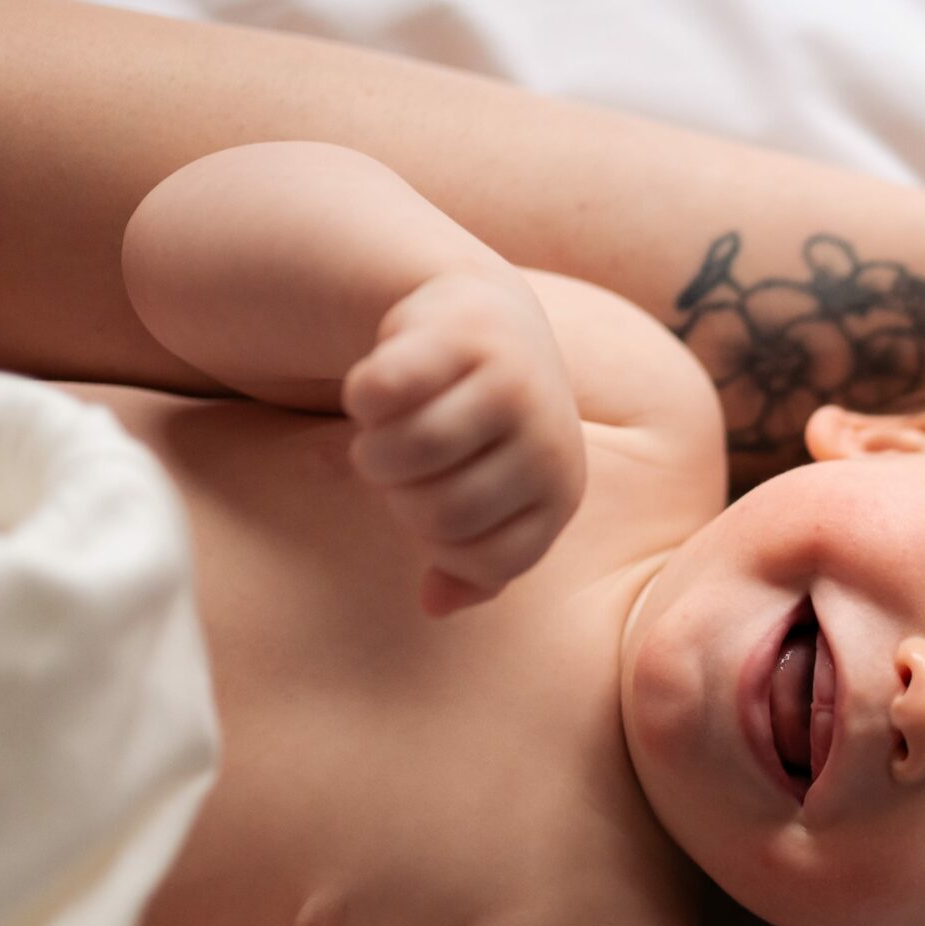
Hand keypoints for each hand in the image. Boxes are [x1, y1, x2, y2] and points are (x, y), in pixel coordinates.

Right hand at [342, 271, 585, 615]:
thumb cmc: (486, 430)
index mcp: (560, 491)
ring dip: (375, 450)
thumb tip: (436, 604)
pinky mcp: (463, 332)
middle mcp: (550, 438)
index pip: (482, 559)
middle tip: (404, 464)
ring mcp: (513, 381)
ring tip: (386, 430)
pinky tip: (380, 383)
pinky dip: (364, 395)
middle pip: (440, 512)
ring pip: (411, 454)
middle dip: (403, 496)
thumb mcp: (498, 500)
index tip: (438, 503)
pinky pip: (382, 393)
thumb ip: (475, 565)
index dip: (437, 544)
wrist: (489, 321)